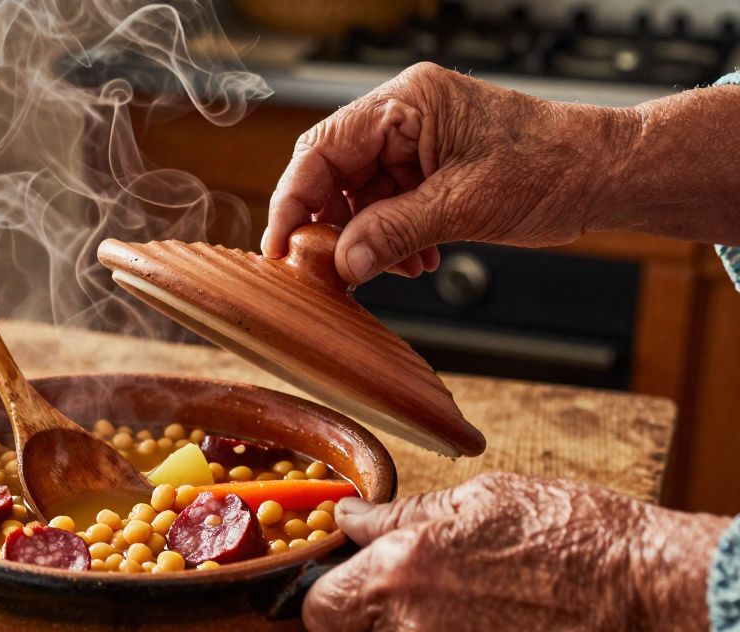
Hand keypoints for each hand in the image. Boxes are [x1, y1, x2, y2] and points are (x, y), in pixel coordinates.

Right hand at [261, 63, 640, 283]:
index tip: (281, 248)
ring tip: (388, 269)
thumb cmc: (553, 167)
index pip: (321, 150)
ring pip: (358, 193)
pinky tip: (414, 261)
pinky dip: (390, 237)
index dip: (292, 201)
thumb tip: (342, 263)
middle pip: (333, 172)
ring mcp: (416, 140)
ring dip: (365, 237)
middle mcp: (404, 115)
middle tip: (329, 270)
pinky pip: (387, 203)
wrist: (606, 174)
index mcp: (406, 103)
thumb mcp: (465, 206)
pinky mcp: (430, 166)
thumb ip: (394, 232)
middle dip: (331, 225)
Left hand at [302, 472, 727, 631]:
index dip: (330, 596)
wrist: (651, 595)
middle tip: (397, 603)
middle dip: (363, 631)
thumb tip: (352, 518)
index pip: (320, 608)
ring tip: (454, 618)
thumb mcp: (480, 497)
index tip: (347, 583)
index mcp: (400, 572)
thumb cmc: (574, 534)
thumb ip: (401, 515)